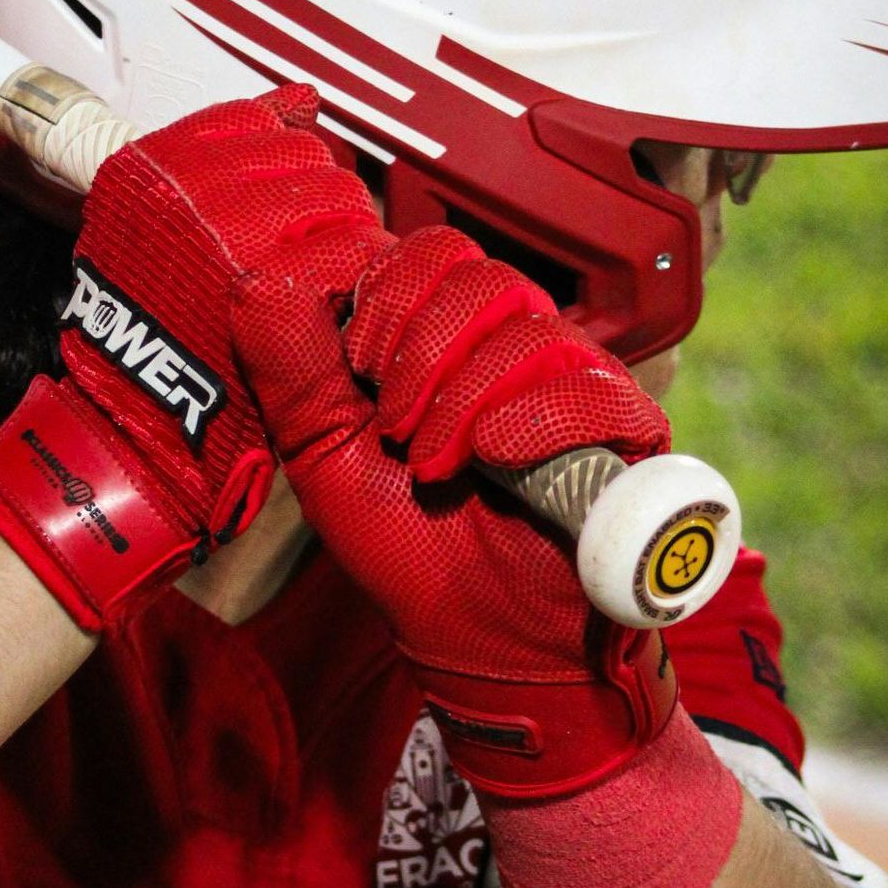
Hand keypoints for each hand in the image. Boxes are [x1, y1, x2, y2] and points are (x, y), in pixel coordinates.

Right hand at [0, 91, 381, 628]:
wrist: (136, 436)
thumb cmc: (155, 344)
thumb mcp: (172, 228)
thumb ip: (234, 160)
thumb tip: (301, 99)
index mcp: (150, 164)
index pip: (256, 121)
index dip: (284, 168)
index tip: (283, 210)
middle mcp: (180, 184)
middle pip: (307, 158)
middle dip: (322, 211)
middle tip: (304, 269)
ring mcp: (220, 227)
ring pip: (338, 199)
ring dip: (345, 247)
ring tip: (315, 298)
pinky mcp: (262, 276)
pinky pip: (347, 250)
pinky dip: (354, 286)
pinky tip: (329, 318)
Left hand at [233, 224, 677, 795]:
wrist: (475, 638)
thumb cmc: (405, 541)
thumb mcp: (320, 449)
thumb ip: (288, 363)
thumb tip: (257, 273)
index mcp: (450, 335)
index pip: (434, 250)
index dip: (389, 291)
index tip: (358, 366)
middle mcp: (519, 345)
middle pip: (482, 275)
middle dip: (420, 347)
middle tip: (395, 425)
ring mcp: (578, 384)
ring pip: (530, 328)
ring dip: (462, 399)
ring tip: (436, 466)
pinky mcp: (629, 434)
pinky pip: (594, 386)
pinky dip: (534, 417)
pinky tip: (495, 459)